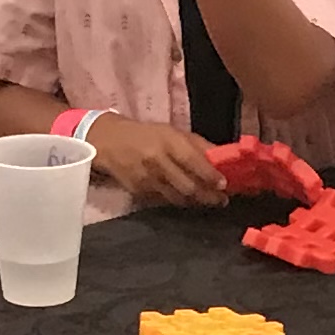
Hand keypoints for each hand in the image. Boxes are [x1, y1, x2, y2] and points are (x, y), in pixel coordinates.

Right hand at [88, 117, 224, 207]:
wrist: (109, 142)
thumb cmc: (147, 135)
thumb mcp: (172, 132)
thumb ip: (198, 145)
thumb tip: (224, 156)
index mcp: (167, 141)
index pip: (192, 161)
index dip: (210, 175)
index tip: (224, 184)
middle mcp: (157, 161)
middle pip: (187, 185)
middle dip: (208, 196)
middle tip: (222, 200)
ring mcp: (147, 179)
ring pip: (177, 198)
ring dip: (195, 201)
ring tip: (208, 201)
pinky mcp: (139, 192)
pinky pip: (164, 201)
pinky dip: (178, 201)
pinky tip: (187, 199)